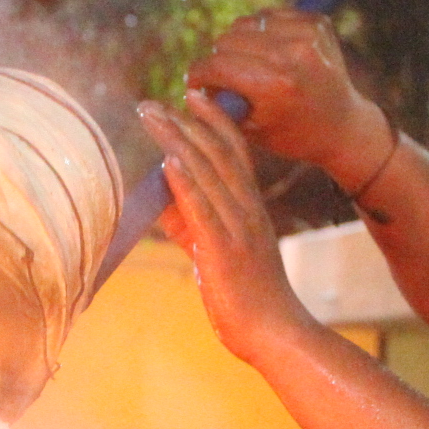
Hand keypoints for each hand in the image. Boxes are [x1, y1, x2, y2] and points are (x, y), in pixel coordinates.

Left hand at [139, 90, 315, 360]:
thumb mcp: (223, 252)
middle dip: (185, 123)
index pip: (236, 152)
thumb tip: (166, 202)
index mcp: (251, 208)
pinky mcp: (223, 251)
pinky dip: (186, 182)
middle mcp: (247, 210)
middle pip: (217, 153)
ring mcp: (237, 228)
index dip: (215, 120)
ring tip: (153, 117)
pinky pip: (203, 209)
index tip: (193, 95)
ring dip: (178, 141)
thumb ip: (196, 224)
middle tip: (154, 102)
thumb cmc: (248, 298)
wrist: (275, 333)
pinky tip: (169, 161)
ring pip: (207, 172)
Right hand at [186, 11, 391, 186]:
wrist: (344, 127)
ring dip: (239, 43)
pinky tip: (268, 52)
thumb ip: (217, 107)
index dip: (197, 74)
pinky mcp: (317, 22)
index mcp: (274, 83)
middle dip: (218, 60)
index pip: (216, 64)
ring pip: (245, 23)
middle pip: (227, 40)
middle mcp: (292, 53)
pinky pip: (269, 15)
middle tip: (223, 79)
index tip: (194, 83)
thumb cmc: (293, 135)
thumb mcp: (250, 130)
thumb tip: (189, 88)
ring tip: (246, 65)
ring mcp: (307, 34)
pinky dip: (262, 32)